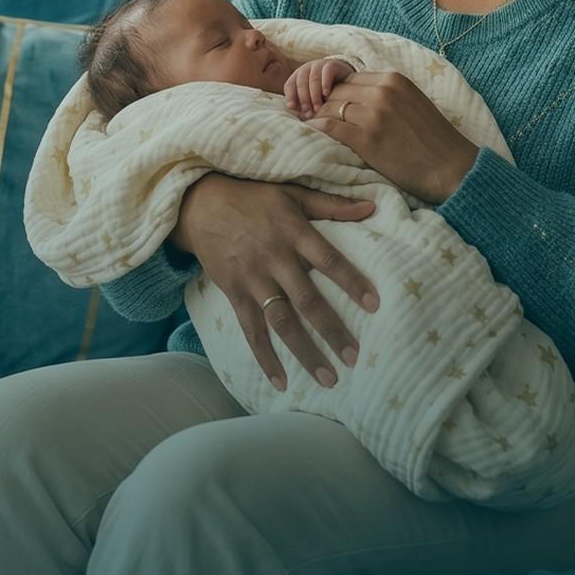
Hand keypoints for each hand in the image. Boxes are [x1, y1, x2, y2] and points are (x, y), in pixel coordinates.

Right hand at [172, 173, 379, 389]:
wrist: (200, 205)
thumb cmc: (252, 197)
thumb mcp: (292, 193)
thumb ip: (332, 204)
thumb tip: (372, 207)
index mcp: (294, 233)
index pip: (329, 261)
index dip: (351, 282)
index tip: (374, 305)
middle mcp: (274, 259)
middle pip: (307, 300)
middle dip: (332, 330)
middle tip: (354, 357)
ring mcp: (253, 280)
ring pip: (282, 322)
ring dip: (305, 352)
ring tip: (327, 378)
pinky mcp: (234, 294)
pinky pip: (251, 331)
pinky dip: (265, 358)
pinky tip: (281, 381)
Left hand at [284, 56, 356, 118]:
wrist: (345, 79)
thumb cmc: (325, 93)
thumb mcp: (313, 99)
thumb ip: (304, 106)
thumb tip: (299, 116)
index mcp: (298, 76)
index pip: (289, 85)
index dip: (290, 96)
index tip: (292, 108)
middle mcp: (306, 68)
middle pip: (301, 83)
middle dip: (304, 99)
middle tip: (309, 113)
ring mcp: (319, 64)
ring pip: (313, 79)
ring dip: (314, 95)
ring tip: (318, 108)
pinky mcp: (332, 64)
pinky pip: (326, 72)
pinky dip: (325, 83)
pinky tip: (326, 94)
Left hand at [306, 70, 479, 203]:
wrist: (451, 168)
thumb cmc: (433, 141)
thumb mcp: (411, 104)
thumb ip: (385, 96)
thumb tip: (355, 101)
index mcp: (393, 80)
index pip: (348, 79)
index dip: (334, 94)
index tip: (328, 108)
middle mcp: (383, 91)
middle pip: (336, 92)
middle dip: (323, 106)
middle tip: (314, 120)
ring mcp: (375, 113)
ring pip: (330, 108)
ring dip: (319, 119)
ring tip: (312, 131)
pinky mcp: (368, 137)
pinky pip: (330, 127)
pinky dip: (319, 131)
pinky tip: (315, 138)